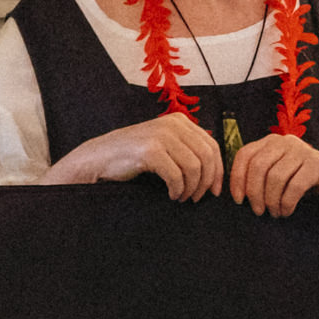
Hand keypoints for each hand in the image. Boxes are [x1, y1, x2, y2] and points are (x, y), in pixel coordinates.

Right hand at [55, 114, 227, 200]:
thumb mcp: (164, 144)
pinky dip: (177, 190)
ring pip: (194, 168)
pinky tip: (171, 195)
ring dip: (191, 188)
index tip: (215, 190)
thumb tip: (215, 171)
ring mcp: (160, 136)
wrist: (100, 158)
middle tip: (197, 198)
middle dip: (206, 182)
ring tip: (182, 197)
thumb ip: (186, 148)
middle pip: (207, 157)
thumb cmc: (133, 156)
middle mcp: (172, 124)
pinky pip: (176, 176)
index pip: (212, 146)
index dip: (218, 170)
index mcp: (179, 120)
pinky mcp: (150, 151)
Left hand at [229, 131, 318, 215]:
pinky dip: (287, 203)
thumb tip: (236, 195)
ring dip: (272, 201)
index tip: (238, 200)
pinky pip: (294, 186)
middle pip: (258, 166)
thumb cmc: (303, 183)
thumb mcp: (278, 176)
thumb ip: (259, 177)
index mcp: (271, 142)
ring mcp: (303, 151)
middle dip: (255, 193)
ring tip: (275, 213)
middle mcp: (286, 142)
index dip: (237, 178)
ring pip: (276, 177)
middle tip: (258, 211)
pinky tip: (287, 211)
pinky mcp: (318, 164)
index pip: (245, 155)